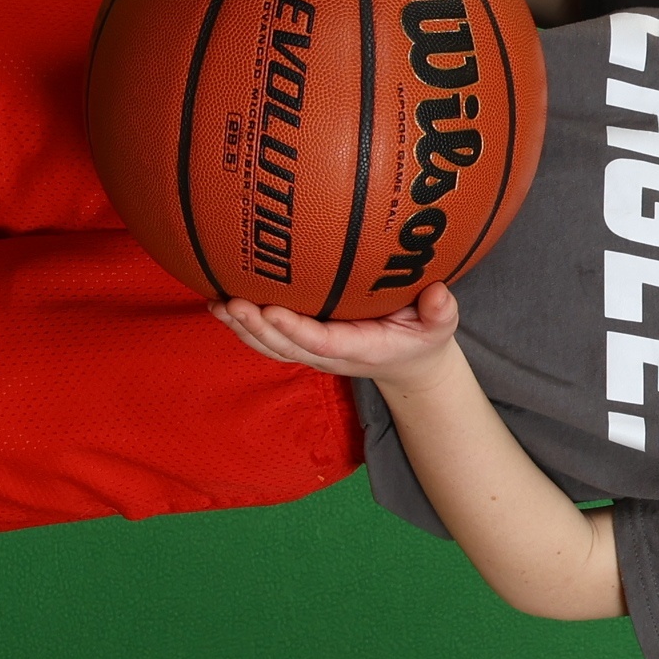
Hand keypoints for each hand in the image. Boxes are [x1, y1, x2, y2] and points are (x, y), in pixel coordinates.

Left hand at [214, 284, 463, 379]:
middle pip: (285, 347)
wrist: (410, 364)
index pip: (322, 342)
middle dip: (256, 327)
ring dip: (243, 329)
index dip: (294, 329)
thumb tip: (439, 294)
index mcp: (361, 348)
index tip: (271, 310)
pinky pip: (269, 342)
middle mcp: (331, 354)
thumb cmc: (422, 337)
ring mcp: (314, 352)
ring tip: (218, 304)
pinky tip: (221, 306)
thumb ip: (441, 312)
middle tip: (232, 302)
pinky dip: (243, 327)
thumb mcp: (441, 327)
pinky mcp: (304, 344)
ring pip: (271, 347)